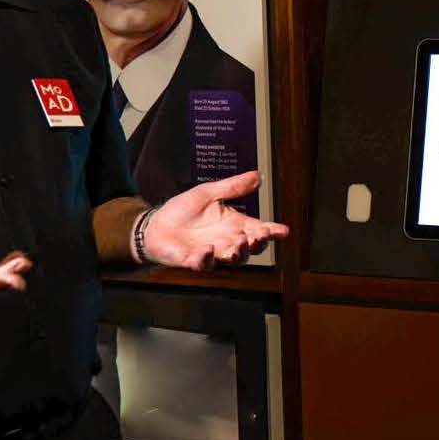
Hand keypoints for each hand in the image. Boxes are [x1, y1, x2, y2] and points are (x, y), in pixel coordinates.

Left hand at [142, 172, 287, 269]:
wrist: (155, 224)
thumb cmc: (183, 210)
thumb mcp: (209, 193)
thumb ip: (233, 187)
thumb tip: (257, 176)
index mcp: (233, 225)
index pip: (257, 229)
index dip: (272, 231)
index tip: (283, 231)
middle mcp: (226, 241)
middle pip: (250, 249)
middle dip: (258, 243)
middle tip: (260, 235)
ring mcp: (211, 253)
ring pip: (232, 260)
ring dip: (238, 253)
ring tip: (240, 242)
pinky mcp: (192, 260)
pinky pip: (203, 264)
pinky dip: (206, 258)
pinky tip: (207, 249)